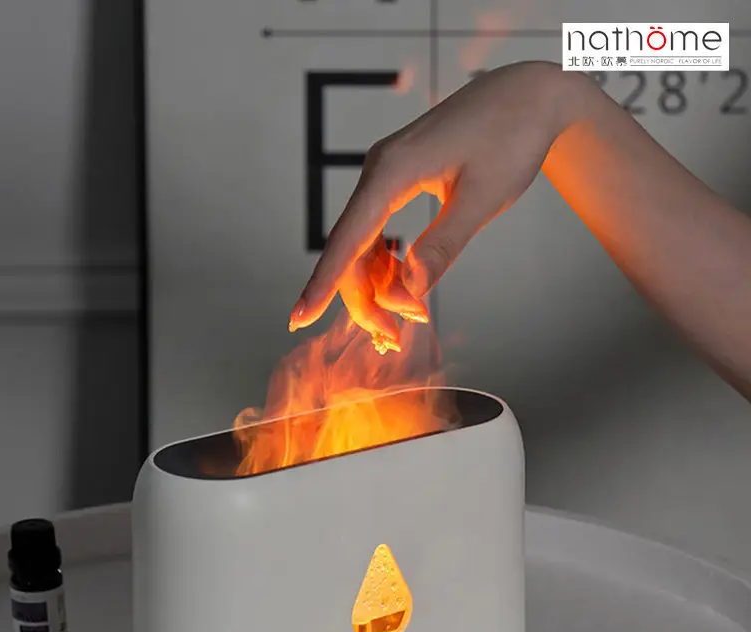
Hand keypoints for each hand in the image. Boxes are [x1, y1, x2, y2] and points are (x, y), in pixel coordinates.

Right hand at [288, 60, 571, 350]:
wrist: (527, 97)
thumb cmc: (510, 139)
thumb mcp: (483, 199)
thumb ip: (442, 246)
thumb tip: (408, 292)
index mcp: (392, 171)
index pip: (347, 238)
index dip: (323, 283)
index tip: (299, 317)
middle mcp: (378, 171)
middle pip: (350, 249)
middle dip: (364, 298)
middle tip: (391, 339)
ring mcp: (384, 175)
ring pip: (361, 244)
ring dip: (375, 285)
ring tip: (401, 321)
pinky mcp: (395, 180)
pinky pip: (376, 231)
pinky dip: (385, 264)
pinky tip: (402, 283)